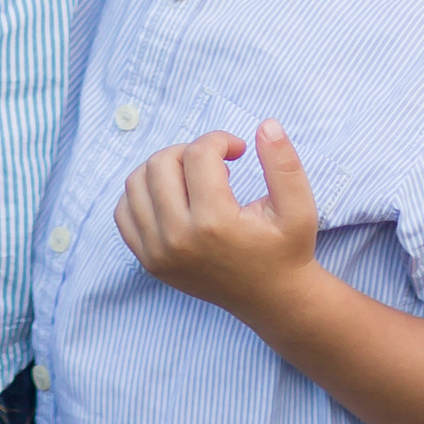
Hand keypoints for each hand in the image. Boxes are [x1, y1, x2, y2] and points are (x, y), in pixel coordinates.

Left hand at [115, 124, 319, 327]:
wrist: (271, 299)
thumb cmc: (285, 249)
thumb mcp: (299, 208)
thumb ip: (284, 164)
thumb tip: (267, 124)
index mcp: (215, 223)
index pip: (199, 154)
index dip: (221, 140)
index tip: (238, 150)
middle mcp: (178, 239)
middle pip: (162, 162)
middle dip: (190, 151)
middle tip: (216, 164)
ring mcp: (158, 253)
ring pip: (136, 182)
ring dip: (165, 168)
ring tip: (194, 178)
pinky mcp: (149, 261)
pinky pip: (124, 212)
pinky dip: (143, 194)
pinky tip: (173, 196)